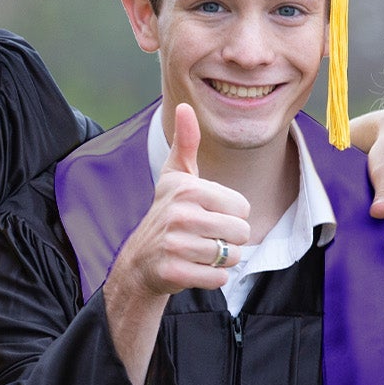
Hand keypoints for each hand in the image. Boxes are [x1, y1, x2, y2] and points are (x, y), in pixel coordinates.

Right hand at [111, 104, 251, 299]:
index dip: (231, 215)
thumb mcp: (175, 177)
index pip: (242, 207)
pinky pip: (219, 278)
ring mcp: (175, 244)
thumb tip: (185, 107)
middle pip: (241, 232)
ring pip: (232, 256)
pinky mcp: (174, 271)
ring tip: (199, 252)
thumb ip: (186, 143)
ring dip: (221, 259)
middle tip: (205, 237)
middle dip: (229, 240)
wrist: (141, 260)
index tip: (207, 215)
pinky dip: (212, 277)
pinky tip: (194, 268)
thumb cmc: (167, 213)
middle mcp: (180, 215)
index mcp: (188, 189)